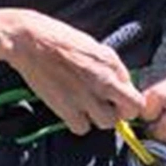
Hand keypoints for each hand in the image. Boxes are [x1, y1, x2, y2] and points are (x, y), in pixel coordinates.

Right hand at [2, 10, 145, 135]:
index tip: (119, 100)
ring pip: (106, 123)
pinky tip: (71, 110)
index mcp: (110, 63)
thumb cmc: (56, 37)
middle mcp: (102, 81)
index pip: (135, 96)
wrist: (29, 40)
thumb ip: (110, 66)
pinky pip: (81, 128)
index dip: (128, 101)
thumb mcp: (92, 44)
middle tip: (107, 106)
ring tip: (86, 107)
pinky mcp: (66, 108)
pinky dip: (77, 123)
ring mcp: (85, 97)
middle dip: (119, 112)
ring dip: (98, 118)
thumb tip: (121, 82)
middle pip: (127, 113)